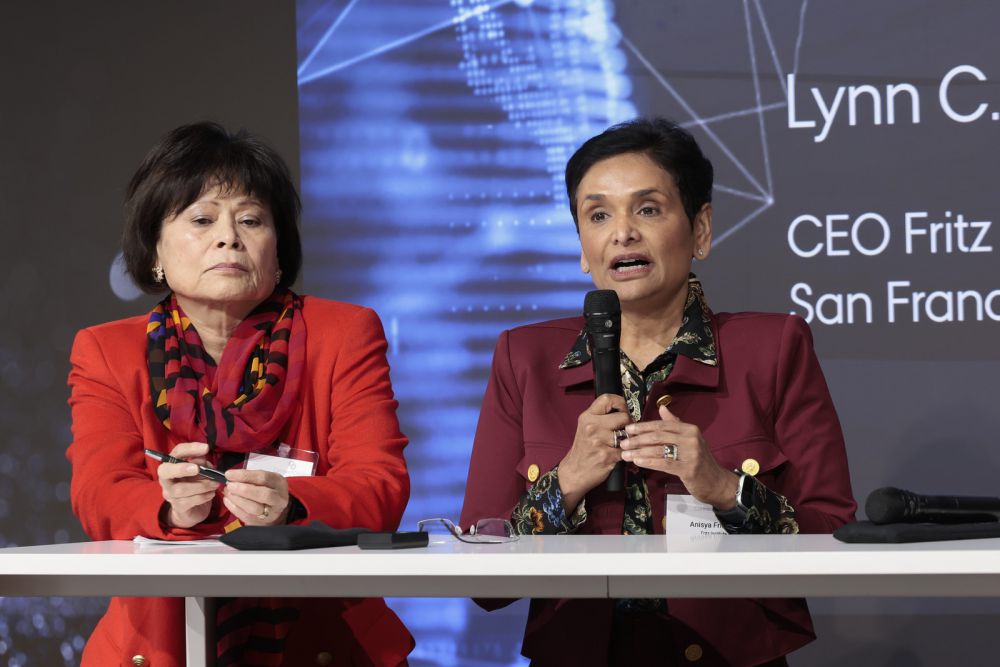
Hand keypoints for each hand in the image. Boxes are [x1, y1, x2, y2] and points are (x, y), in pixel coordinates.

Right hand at [157, 442, 219, 528]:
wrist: (193, 508)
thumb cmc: (196, 483)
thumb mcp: (202, 471)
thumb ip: (202, 464)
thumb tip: (204, 462)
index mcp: (173, 464)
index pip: (176, 452)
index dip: (190, 449)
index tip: (206, 448)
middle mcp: (166, 478)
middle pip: (165, 471)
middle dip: (181, 469)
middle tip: (197, 469)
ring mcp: (169, 494)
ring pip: (181, 489)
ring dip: (201, 485)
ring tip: (215, 484)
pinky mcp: (177, 507)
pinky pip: (189, 501)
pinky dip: (203, 496)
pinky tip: (211, 494)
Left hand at [222, 469, 289, 525]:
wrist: (273, 508)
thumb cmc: (265, 489)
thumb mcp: (263, 480)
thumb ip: (249, 478)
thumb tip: (231, 476)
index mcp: (279, 483)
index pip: (263, 477)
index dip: (245, 476)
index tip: (230, 474)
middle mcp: (278, 498)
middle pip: (263, 494)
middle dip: (243, 489)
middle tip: (229, 485)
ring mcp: (271, 512)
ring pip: (254, 507)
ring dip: (238, 499)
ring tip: (228, 493)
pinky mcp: (261, 522)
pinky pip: (246, 516)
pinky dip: (234, 508)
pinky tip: (228, 500)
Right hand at [558, 393, 630, 510]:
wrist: (574, 472)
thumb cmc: (583, 449)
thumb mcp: (585, 427)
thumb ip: (600, 417)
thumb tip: (622, 409)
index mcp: (587, 417)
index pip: (607, 399)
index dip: (620, 402)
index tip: (623, 409)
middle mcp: (592, 427)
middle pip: (623, 416)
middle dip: (629, 423)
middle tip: (625, 430)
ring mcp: (599, 442)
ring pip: (627, 434)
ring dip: (629, 439)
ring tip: (623, 443)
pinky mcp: (607, 456)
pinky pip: (626, 450)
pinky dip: (626, 453)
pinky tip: (620, 454)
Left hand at [620, 405, 738, 508]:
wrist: (717, 482)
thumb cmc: (699, 461)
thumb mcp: (690, 440)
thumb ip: (675, 424)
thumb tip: (662, 408)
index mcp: (690, 429)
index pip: (662, 425)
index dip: (644, 426)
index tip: (628, 429)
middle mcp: (691, 438)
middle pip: (658, 436)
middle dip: (638, 439)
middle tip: (623, 443)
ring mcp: (691, 453)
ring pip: (659, 449)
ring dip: (639, 451)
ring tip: (625, 454)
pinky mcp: (688, 468)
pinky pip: (663, 463)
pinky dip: (648, 461)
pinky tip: (637, 461)